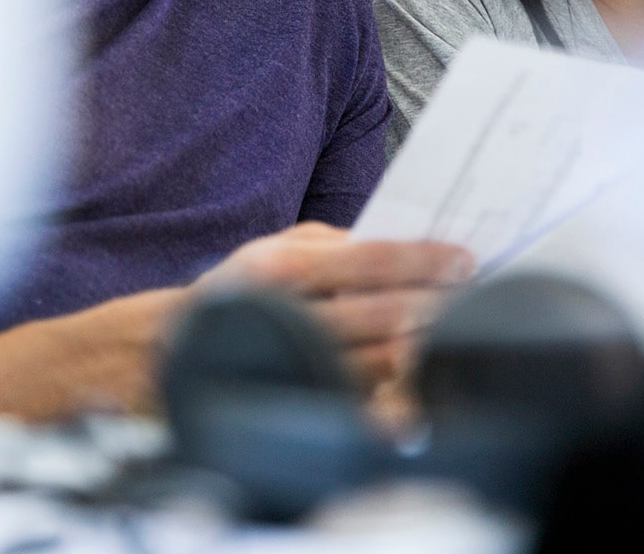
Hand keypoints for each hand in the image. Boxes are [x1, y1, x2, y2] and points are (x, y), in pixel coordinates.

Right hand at [198, 222, 475, 391]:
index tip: (463, 259)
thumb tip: (403, 244)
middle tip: (468, 292)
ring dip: (424, 343)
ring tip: (449, 326)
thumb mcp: (278, 248)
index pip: (371, 258)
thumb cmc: (242, 290)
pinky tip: (418, 371)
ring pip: (383, 360)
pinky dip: (401, 385)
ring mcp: (296, 363)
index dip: (425, 259)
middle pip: (384, 312)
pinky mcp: (304, 401)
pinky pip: (368, 399)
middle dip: (435, 301)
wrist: (175, 349)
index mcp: (283, 268)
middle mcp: (288, 315)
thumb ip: (338, 242)